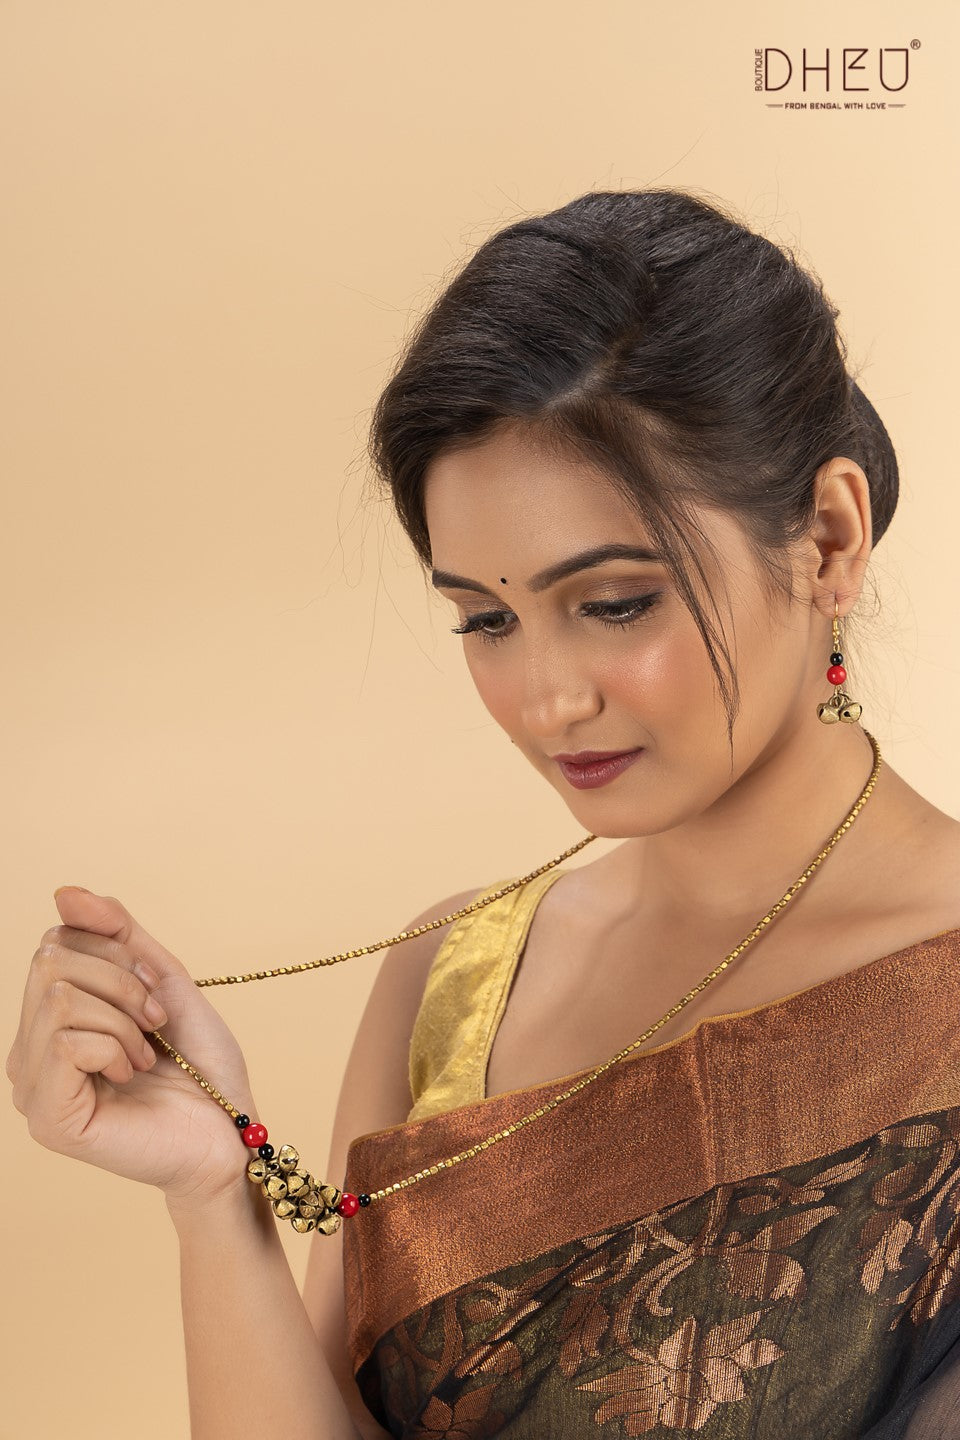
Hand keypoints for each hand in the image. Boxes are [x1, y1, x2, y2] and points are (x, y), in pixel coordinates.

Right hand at [6, 886, 260, 1208]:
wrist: (229, 1133)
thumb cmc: (198, 1065)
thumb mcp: (162, 978)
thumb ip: (116, 933)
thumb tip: (63, 892)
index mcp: (48, 1019)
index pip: (56, 941)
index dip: (116, 954)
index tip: (153, 994)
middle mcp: (27, 1052)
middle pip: (50, 961)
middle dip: (121, 982)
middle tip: (153, 1025)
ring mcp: (32, 1088)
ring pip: (58, 996)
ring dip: (124, 1018)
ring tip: (144, 1054)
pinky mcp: (48, 1118)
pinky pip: (64, 1041)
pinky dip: (115, 1046)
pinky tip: (131, 1075)